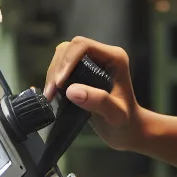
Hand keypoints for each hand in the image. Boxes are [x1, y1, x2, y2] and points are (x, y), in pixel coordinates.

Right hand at [46, 37, 146, 151]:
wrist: (127, 130)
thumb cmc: (125, 122)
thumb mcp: (115, 114)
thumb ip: (98, 101)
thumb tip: (71, 91)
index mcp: (114, 57)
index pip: (83, 46)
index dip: (67, 61)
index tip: (59, 83)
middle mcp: (102, 55)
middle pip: (70, 48)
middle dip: (57, 68)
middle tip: (51, 92)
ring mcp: (92, 62)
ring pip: (63, 55)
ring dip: (52, 73)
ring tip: (49, 95)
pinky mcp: (82, 71)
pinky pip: (62, 66)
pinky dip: (53, 78)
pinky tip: (51, 94)